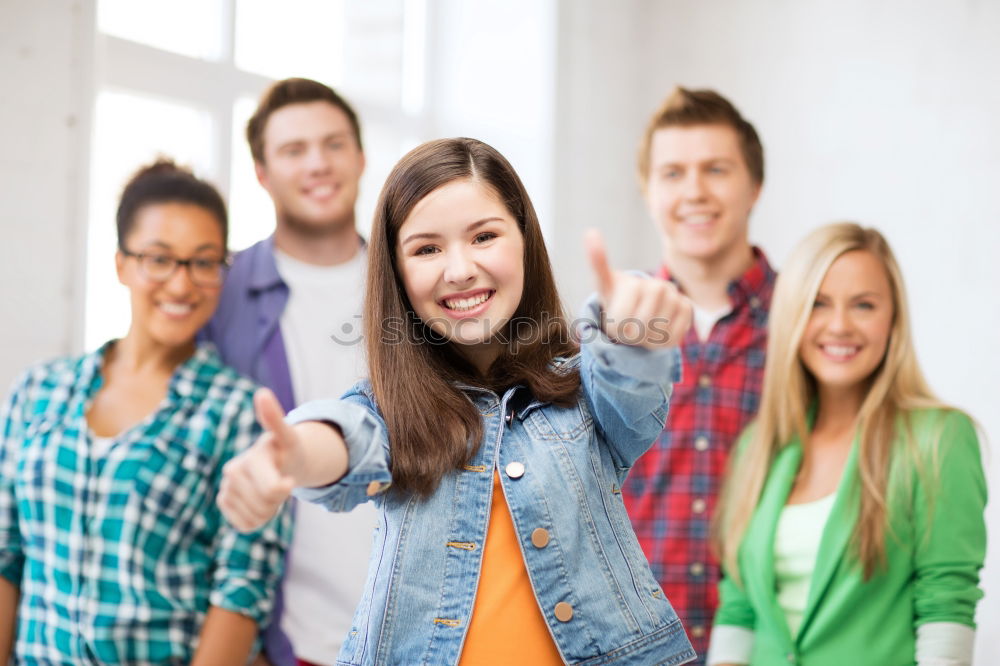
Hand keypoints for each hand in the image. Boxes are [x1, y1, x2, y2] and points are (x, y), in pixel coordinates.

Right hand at [217, 388, 298, 531]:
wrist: (278, 461)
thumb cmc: (286, 449)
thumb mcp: (288, 436)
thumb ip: (275, 419)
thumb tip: (261, 393)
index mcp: (250, 458)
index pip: (273, 489)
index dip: (285, 488)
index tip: (290, 480)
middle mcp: (232, 472)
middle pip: (265, 505)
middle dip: (278, 499)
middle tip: (279, 481)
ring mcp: (226, 489)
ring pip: (256, 517)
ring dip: (268, 510)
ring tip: (269, 489)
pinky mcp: (224, 503)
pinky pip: (245, 525)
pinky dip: (257, 520)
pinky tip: (258, 502)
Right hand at [586, 229, 691, 348]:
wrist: (633, 326)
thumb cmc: (617, 298)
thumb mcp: (605, 281)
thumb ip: (598, 260)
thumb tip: (590, 232)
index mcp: (616, 323)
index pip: (635, 288)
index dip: (632, 286)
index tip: (622, 297)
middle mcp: (636, 335)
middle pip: (657, 290)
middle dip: (650, 289)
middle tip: (641, 297)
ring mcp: (656, 339)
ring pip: (673, 299)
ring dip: (666, 296)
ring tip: (652, 304)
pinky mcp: (675, 339)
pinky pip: (686, 309)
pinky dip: (680, 305)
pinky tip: (666, 310)